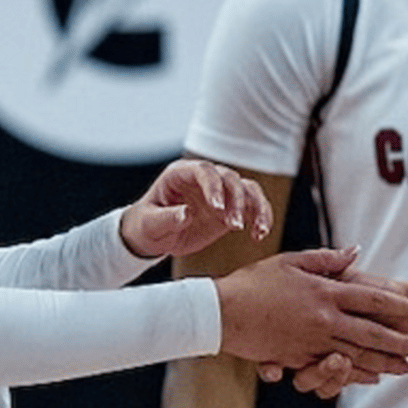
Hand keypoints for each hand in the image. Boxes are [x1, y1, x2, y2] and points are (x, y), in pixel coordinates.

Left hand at [120, 159, 271, 259]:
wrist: (154, 237)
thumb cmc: (146, 226)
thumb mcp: (149, 225)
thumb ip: (166, 218)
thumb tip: (186, 214)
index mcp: (181, 174)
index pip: (203, 170)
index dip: (213, 186)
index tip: (218, 209)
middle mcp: (204, 179)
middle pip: (230, 178)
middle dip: (237, 201)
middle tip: (234, 226)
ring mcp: (220, 192)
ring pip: (248, 189)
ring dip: (256, 208)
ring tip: (257, 231)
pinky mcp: (232, 208)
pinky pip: (254, 206)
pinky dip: (261, 218)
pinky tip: (260, 234)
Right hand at [216, 249, 407, 373]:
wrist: (221, 313)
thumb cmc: (254, 282)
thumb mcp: (291, 262)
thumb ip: (326, 259)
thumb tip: (356, 252)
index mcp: (324, 292)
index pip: (372, 299)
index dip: (400, 306)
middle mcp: (324, 319)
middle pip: (372, 333)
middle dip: (401, 342)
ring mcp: (312, 342)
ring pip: (357, 355)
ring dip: (385, 362)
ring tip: (406, 367)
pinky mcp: (298, 359)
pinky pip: (334, 368)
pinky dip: (356, 373)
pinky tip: (371, 376)